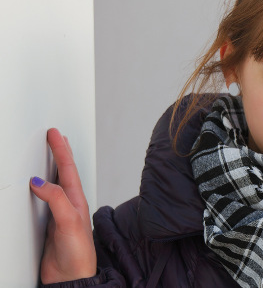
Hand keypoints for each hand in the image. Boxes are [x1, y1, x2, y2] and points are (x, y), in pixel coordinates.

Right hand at [29, 128, 96, 283]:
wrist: (71, 277)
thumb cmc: (78, 253)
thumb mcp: (69, 221)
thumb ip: (56, 200)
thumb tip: (39, 181)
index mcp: (77, 200)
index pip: (67, 169)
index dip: (61, 150)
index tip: (54, 133)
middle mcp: (70, 205)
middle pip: (64, 172)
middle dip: (60, 153)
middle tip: (55, 135)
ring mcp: (59, 214)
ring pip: (55, 184)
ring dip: (53, 167)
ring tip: (52, 152)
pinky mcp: (49, 224)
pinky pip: (44, 200)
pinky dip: (41, 188)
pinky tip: (37, 186)